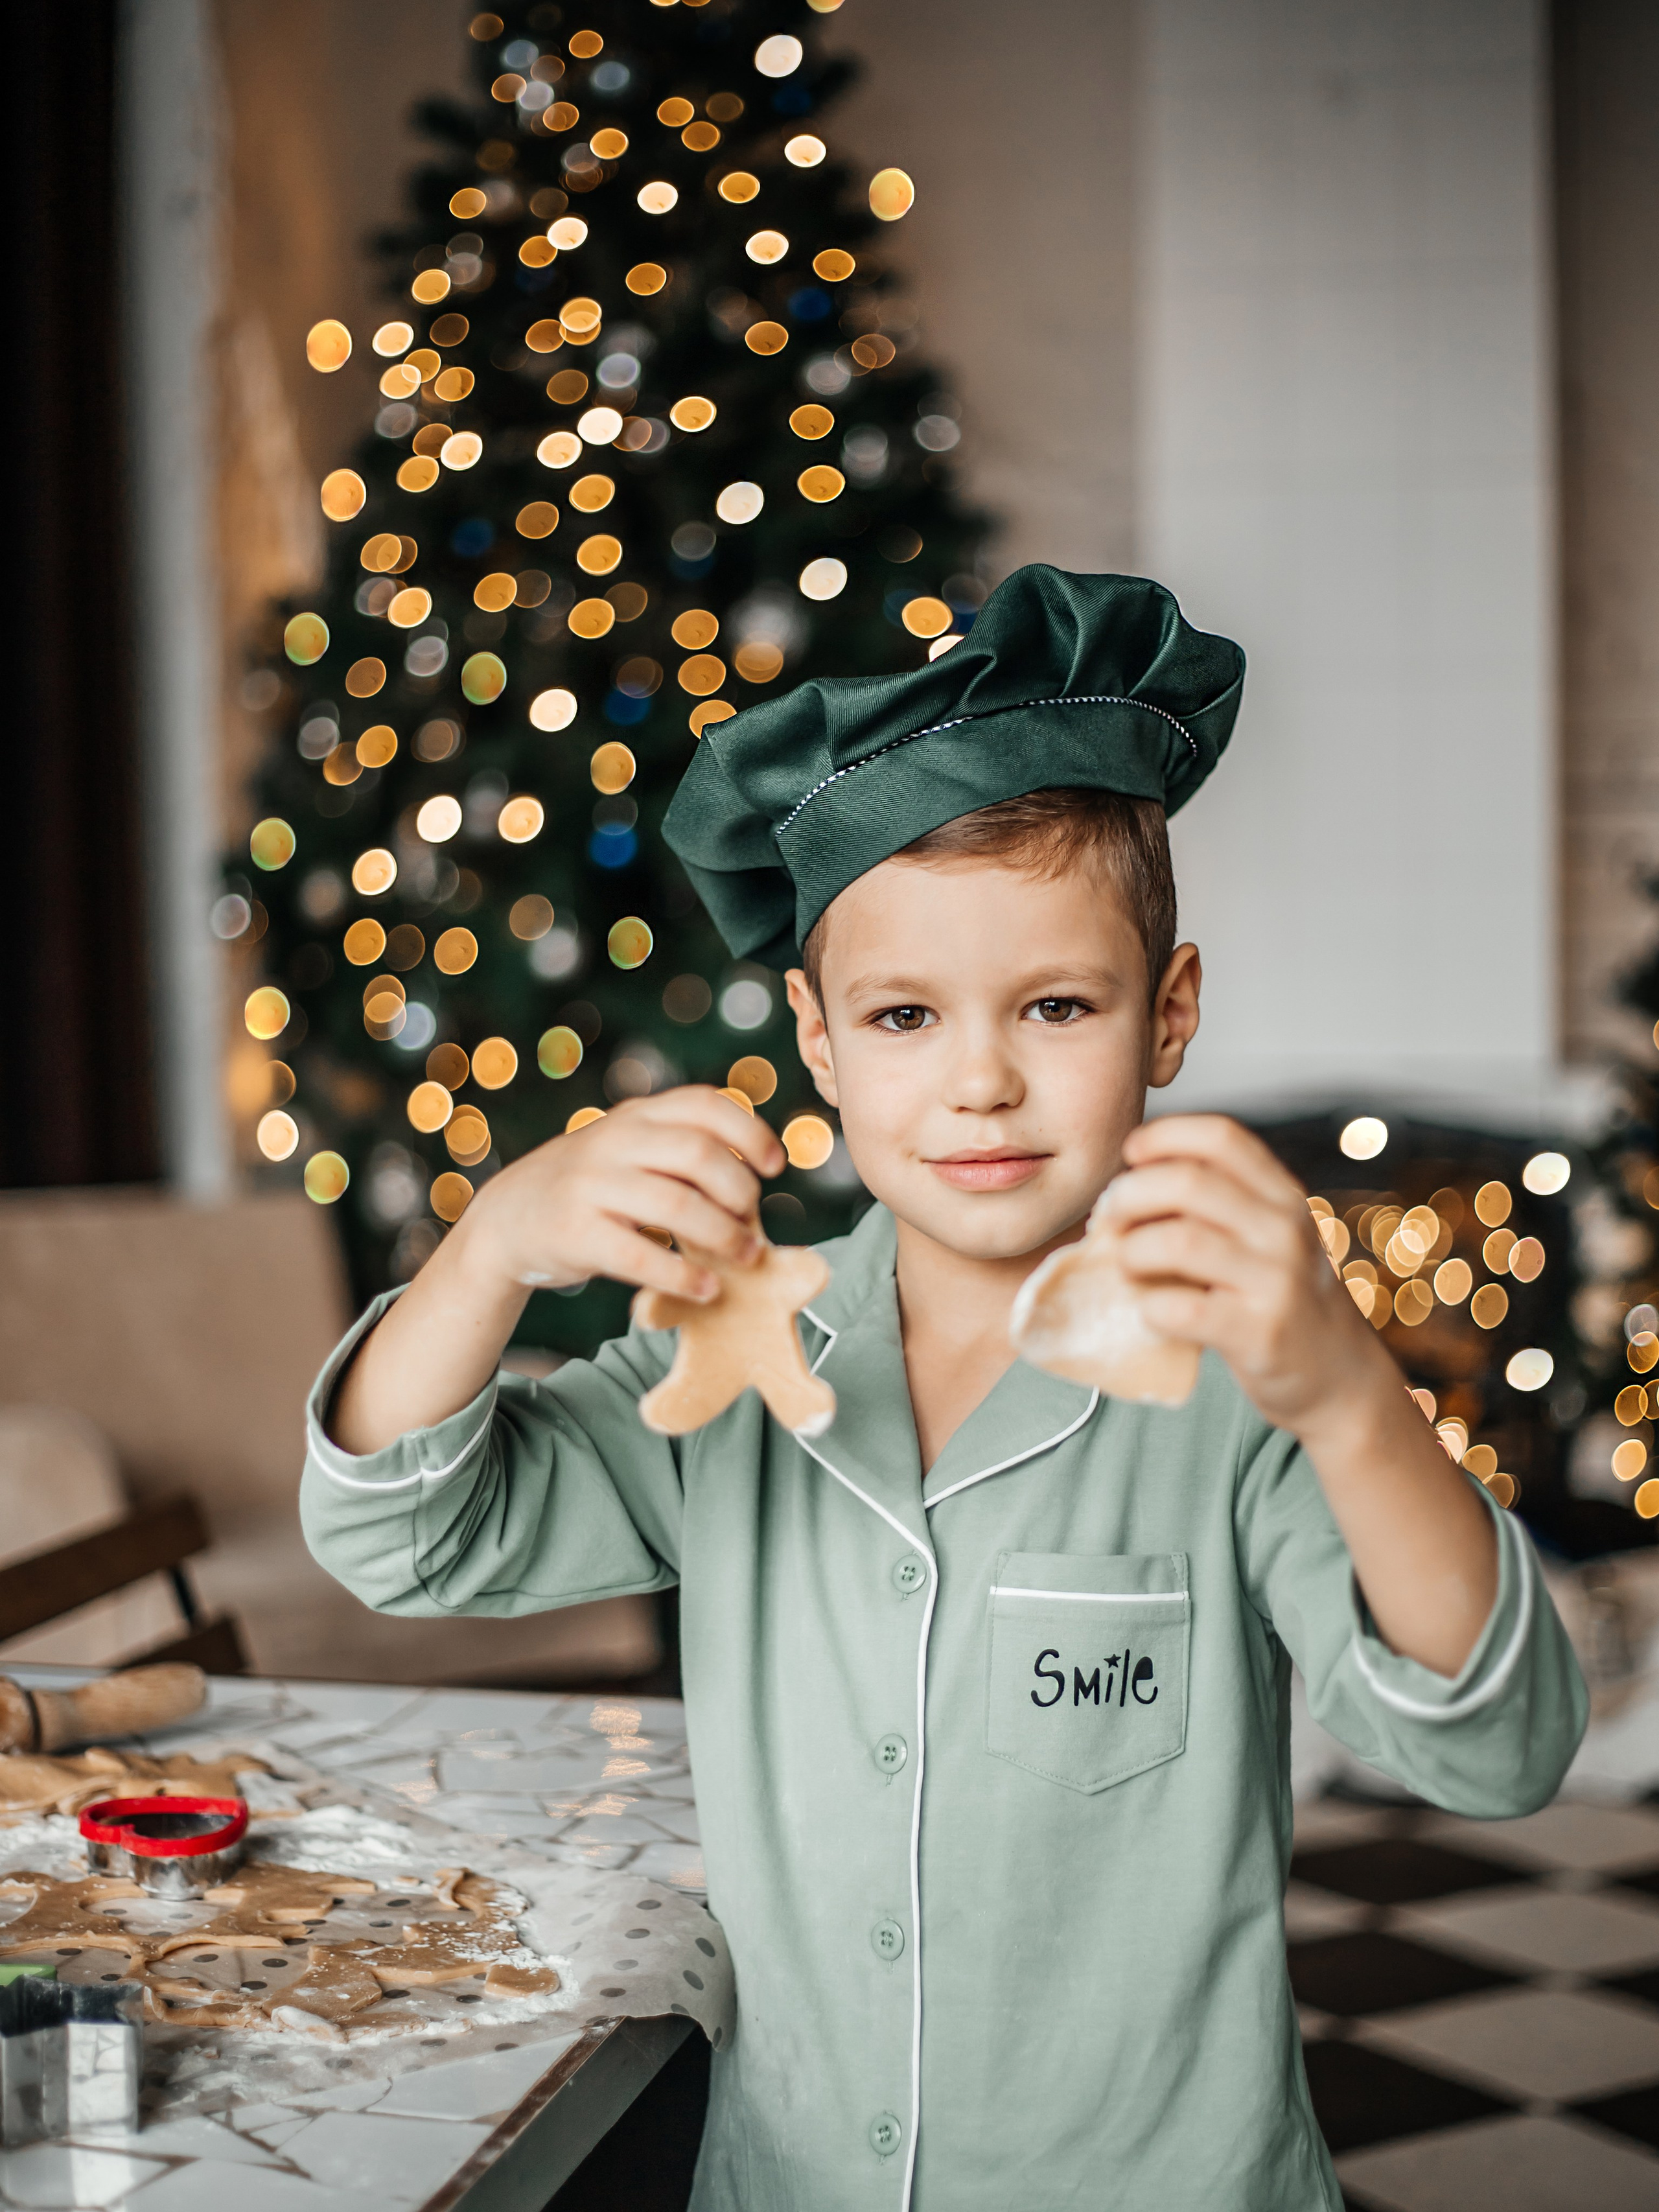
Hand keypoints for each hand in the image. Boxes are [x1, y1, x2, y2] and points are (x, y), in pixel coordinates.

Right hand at [458, 1086, 785, 1305]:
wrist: (507, 1219)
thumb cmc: (591, 1187)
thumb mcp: (627, 1149)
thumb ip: (678, 1149)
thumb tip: (757, 1176)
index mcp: (635, 1115)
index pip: (704, 1103)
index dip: (749, 1132)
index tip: (775, 1166)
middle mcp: (612, 1141)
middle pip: (698, 1154)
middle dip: (740, 1190)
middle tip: (754, 1222)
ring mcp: (591, 1185)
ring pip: (676, 1205)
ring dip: (723, 1236)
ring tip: (746, 1258)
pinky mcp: (576, 1233)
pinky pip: (641, 1256)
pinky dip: (683, 1275)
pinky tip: (706, 1289)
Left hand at [1100, 1114, 1395, 1444]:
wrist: (1342, 1380)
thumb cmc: (1279, 1300)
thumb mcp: (1268, 1238)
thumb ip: (1218, 1207)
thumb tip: (1126, 1185)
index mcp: (1284, 1195)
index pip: (1221, 1136)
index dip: (1164, 1135)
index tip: (1131, 1155)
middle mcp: (1286, 1229)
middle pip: (1188, 1182)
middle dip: (1129, 1195)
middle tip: (1109, 1219)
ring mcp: (1278, 1281)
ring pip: (1178, 1241)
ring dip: (1132, 1251)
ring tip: (1127, 1266)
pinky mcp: (1261, 1334)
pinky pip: (1181, 1308)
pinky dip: (1150, 1307)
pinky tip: (1153, 1312)